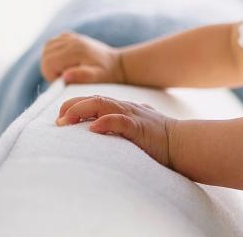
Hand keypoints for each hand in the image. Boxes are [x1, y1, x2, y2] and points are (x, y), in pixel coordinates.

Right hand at [41, 32, 125, 84]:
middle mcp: (72, 40)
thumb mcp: (97, 77)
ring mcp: (70, 36)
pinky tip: (66, 60)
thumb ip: (82, 76)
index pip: (48, 64)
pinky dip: (53, 53)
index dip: (52, 76)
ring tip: (66, 69)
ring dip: (51, 62)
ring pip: (46, 49)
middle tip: (66, 77)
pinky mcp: (69, 36)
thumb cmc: (107, 73)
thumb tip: (65, 76)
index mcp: (76, 50)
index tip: (65, 81)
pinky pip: (51, 43)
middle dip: (51, 70)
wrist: (117, 63)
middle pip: (45, 57)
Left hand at [55, 95, 177, 168]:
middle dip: (72, 106)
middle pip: (94, 98)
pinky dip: (105, 122)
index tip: (61, 119)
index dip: (75, 106)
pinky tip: (93, 128)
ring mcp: (133, 116)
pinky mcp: (139, 128)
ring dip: (81, 110)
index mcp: (124, 109)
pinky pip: (119, 121)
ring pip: (103, 104)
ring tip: (66, 121)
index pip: (95, 100)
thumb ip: (119, 128)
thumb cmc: (159, 141)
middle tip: (58, 121)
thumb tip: (99, 132)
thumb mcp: (135, 130)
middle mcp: (126, 108)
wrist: (183, 143)